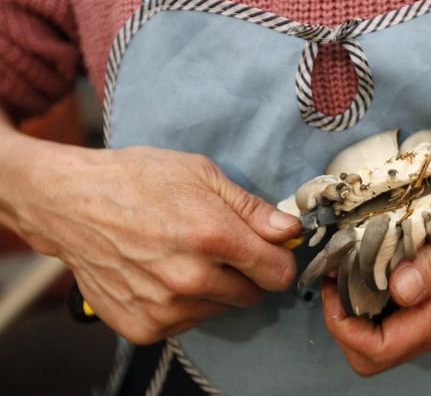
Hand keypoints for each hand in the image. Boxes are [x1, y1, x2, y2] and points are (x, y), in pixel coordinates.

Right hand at [3, 140, 299, 343]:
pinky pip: (187, 322)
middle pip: (253, 295)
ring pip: (220, 309)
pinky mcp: (143, 326)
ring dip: (213, 288)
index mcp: (213, 236)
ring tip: (182, 257)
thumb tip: (290, 230)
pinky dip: (183, 304)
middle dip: (244, 273)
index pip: (279, 273)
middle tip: (216, 247)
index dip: (278, 260)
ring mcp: (165, 307)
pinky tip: (161, 275)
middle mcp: (191, 278)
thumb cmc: (135, 180)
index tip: (267, 251)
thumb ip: (252, 208)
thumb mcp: (201, 175)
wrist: (70, 204)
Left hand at [322, 180, 430, 375]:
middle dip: (344, 321)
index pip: (379, 349)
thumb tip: (398, 289)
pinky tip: (379, 261)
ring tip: (352, 264)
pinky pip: (404, 315)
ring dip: (360, 307)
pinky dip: (380, 295)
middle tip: (336, 276)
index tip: (331, 285)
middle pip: (376, 352)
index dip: (343, 327)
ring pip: (387, 335)